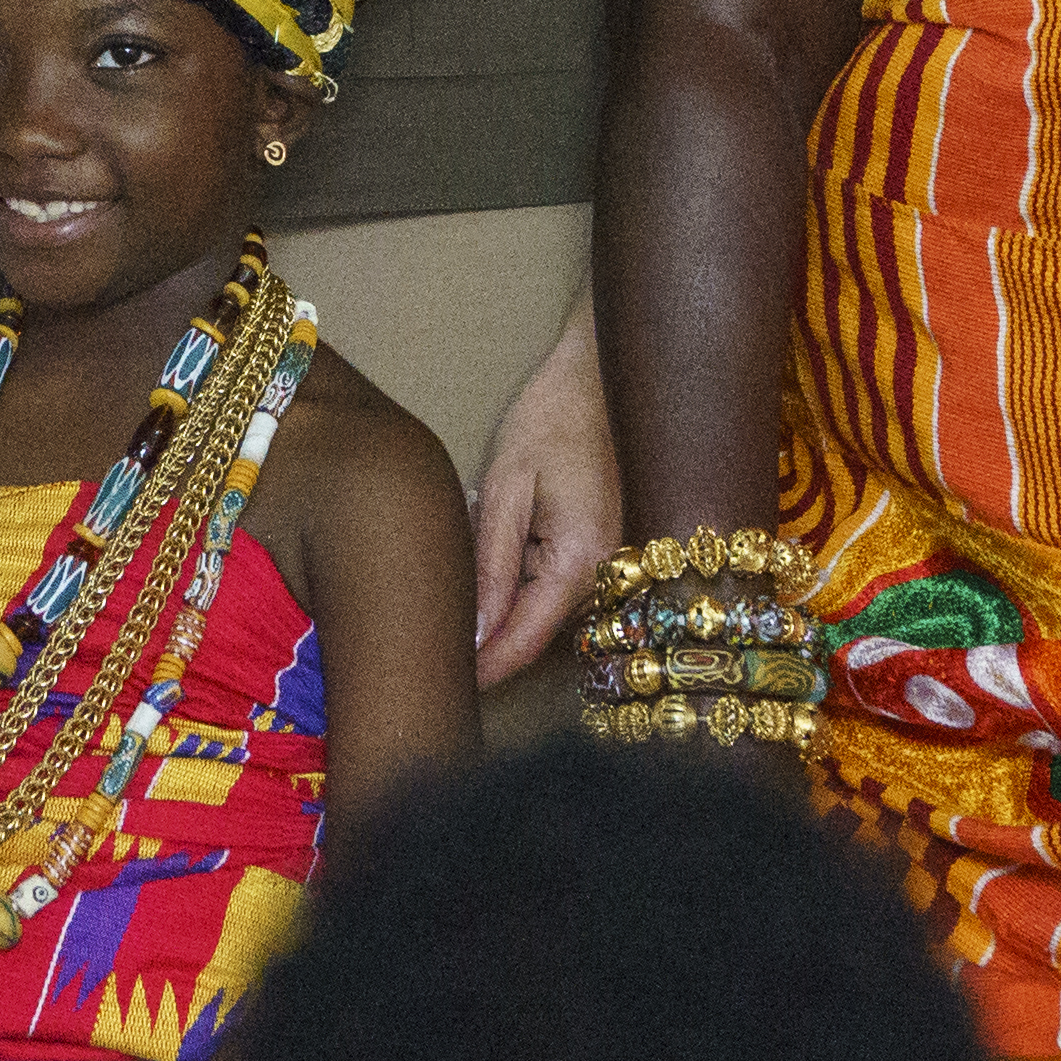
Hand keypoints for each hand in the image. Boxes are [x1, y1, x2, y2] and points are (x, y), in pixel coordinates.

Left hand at [471, 292, 624, 682]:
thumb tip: (475, 637)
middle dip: (490, 629)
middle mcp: (612, 574)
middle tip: (438, 606)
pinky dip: (532, 578)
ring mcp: (621, 566)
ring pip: (551, 612)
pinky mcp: (618, 553)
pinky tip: (512, 535)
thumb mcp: (505, 489)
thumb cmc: (550, 420)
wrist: (603, 377)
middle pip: (538, 632)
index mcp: (582, 561)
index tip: (440, 683)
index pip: (525, 642)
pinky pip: (566, 588)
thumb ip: (490, 568)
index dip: (482, 669)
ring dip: (511, 599)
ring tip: (480, 539)